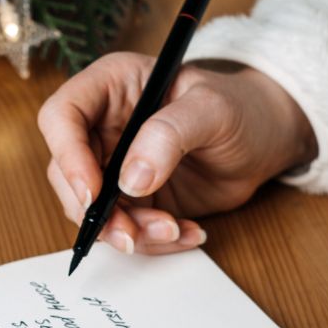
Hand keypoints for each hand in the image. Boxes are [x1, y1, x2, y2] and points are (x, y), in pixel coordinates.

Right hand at [37, 53, 315, 254]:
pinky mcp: (133, 199)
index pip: (62, 116)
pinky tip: (188, 232)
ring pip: (92, 210)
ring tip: (175, 230)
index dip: (68, 156)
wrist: (266, 140)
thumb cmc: (241, 107)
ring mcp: (115, 165)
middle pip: (67, 173)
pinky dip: (152, 240)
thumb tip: (131, 179)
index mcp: (111, 86)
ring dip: (128, 232)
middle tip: (131, 233)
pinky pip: (124, 228)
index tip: (94, 193)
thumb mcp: (213, 109)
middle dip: (96, 211)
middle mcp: (103, 126)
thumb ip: (170, 134)